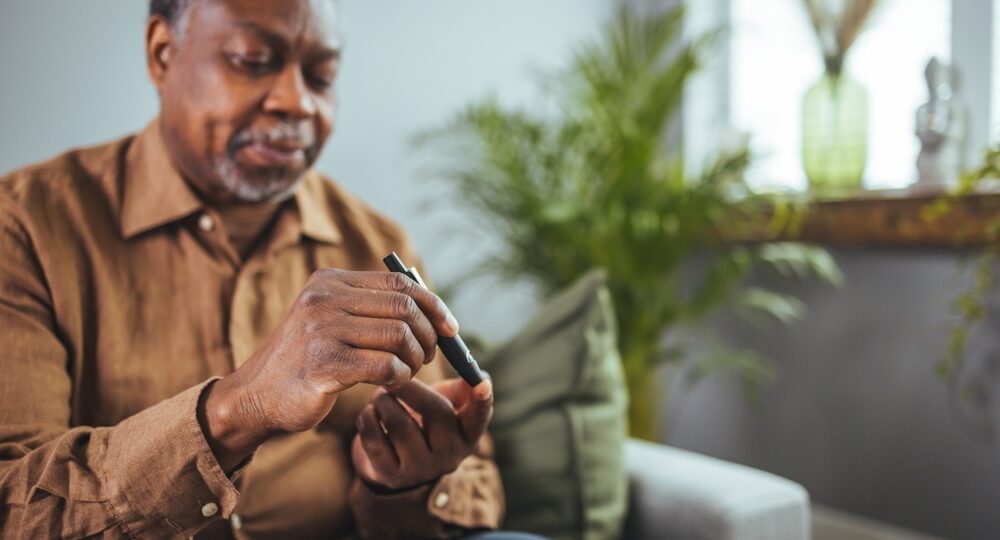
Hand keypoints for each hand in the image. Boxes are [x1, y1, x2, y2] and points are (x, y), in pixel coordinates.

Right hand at [200, 268, 457, 470]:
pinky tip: (389, 385)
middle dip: (428, 336)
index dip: (433, 304)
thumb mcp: (331, 321)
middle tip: (427, 357)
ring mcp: (322, 329)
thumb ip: (370, 308)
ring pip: (399, 336)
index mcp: (329, 281)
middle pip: (405, 307)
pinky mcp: (325, 364)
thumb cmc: (305, 362)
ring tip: (406, 372)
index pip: (399, 282)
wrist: (256, 397)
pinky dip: (399, 377)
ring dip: (415, 360)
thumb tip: (433, 311)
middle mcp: (324, 298)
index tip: (449, 328)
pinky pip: (386, 366)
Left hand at [351, 378, 493, 490]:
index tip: (483, 384)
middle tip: (393, 378)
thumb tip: (477, 376)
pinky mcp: (391, 475)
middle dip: (409, 388)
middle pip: (435, 412)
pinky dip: (367, 418)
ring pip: (399, 423)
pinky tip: (370, 414)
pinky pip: (374, 438)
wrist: (396, 461)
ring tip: (380, 396)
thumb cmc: (425, 422)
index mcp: (467, 436)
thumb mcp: (446, 406)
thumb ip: (460, 390)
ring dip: (384, 401)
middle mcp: (448, 455)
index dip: (482, 401)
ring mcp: (420, 468)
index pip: (478, 419)